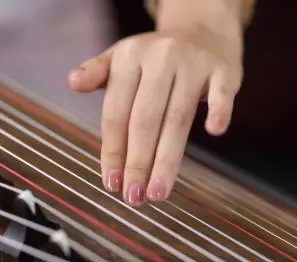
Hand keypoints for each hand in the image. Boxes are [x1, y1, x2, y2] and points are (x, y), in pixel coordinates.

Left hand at [69, 19, 242, 205]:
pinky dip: (219, 110)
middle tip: (133, 197)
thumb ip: (97, 75)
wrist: (203, 29)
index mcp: (129, 58)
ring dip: (167, 160)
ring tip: (157, 193)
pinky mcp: (223, 70)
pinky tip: (215, 132)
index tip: (111, 184)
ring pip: (178, 118)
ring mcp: (193, 63)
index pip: (116, 113)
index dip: (113, 151)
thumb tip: (72, 82)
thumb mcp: (122, 60)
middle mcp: (160, 58)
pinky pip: (222, 93)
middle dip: (137, 162)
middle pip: (145, 120)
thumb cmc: (155, 58)